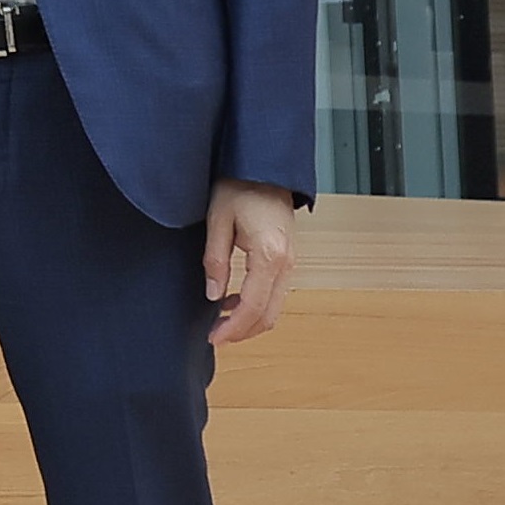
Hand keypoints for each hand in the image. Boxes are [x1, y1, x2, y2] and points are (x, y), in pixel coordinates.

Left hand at [202, 181, 297, 343]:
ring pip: (274, 307)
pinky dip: (256, 305)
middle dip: (242, 332)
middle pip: (268, 315)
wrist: (264, 167)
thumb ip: (215, 261)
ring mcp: (290, 261)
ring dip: (249, 320)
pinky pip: (275, 292)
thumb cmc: (241, 185)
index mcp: (269, 254)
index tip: (213, 338)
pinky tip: (232, 301)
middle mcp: (286, 262)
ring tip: (220, 322)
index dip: (233, 329)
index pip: (253, 307)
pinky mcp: (287, 258)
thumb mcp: (218, 220)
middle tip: (215, 336)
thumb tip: (213, 294)